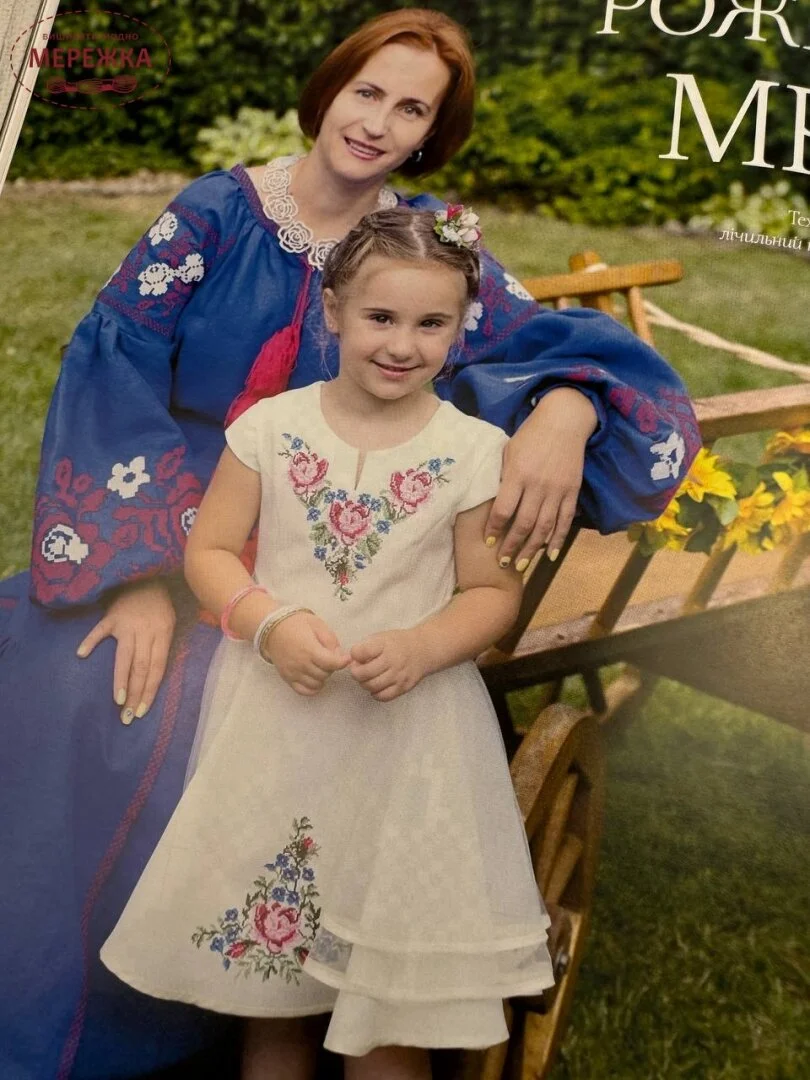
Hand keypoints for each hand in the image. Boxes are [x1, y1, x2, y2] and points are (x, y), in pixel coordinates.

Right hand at [77, 579, 175, 723]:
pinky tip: (81, 654)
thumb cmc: (159, 604)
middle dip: (135, 693)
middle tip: (128, 716)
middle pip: (141, 667)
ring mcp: (127, 624)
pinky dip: (90, 641)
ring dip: (120, 679)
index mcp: (163, 634)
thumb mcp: (169, 622)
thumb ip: (162, 646)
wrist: (146, 575)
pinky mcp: (111, 616)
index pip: (156, 668)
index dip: (149, 690)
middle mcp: (146, 632)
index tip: (142, 711)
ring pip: (124, 656)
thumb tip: (154, 675)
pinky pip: (99, 631)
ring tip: (117, 700)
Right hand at [264, 612, 350, 695]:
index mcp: (309, 649)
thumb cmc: (297, 624)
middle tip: (329, 658)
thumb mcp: (317, 625)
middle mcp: (301, 664)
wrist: (273, 629)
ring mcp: (293, 673)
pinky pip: (304, 691)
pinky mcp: (287, 678)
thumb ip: (330, 641)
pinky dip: (313, 687)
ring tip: (320, 666)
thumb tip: (339, 656)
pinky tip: (315, 678)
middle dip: (331, 667)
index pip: (331, 663)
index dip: (343, 662)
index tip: (347, 658)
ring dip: (322, 677)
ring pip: (316, 684)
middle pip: (325, 674)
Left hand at [347, 629, 428, 702]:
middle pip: (364, 673)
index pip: (361, 652)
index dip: (354, 654)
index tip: (356, 655)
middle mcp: (392, 660)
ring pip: (372, 686)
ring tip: (366, 678)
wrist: (423, 650)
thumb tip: (351, 661)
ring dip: (364, 683)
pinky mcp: (403, 687)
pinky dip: (375, 693)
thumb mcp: (382, 637)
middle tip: (357, 670)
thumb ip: (366, 647)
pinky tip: (376, 686)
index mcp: (385, 645)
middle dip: (355, 672)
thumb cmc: (397, 643)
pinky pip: (383, 696)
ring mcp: (398, 675)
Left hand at [484, 388, 597, 569]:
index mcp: (518, 474)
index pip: (503, 509)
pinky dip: (558, 539)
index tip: (487, 542)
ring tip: (522, 565)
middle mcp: (538, 485)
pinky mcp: (572, 491)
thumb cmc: (531, 435)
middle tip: (502, 562)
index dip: (494, 528)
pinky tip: (551, 555)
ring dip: (532, 549)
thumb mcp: (509, 451)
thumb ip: (502, 477)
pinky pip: (566, 521)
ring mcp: (557, 490)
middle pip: (523, 524)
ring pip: (544, 527)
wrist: (565, 420)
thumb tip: (490, 502)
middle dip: (512, 546)